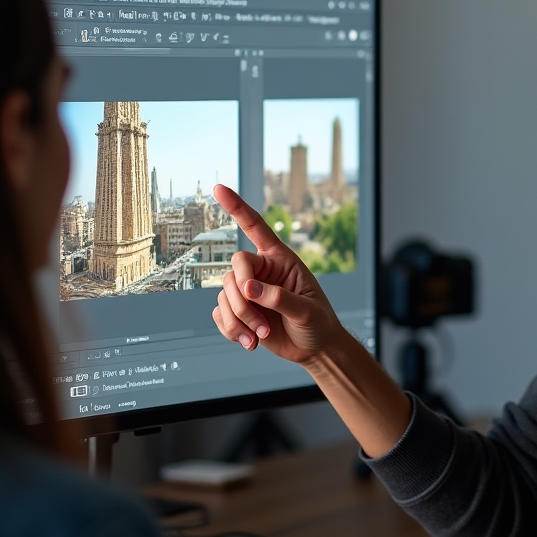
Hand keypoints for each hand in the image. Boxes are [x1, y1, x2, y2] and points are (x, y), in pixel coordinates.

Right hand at [211, 184, 341, 364]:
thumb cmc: (317, 323)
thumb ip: (280, 298)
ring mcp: (248, 291)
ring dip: (239, 320)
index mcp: (281, 259)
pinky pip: (219, 314)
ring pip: (224, 295)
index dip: (237, 207)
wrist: (314, 349)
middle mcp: (261, 271)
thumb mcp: (307, 310)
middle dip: (243, 301)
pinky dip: (231, 330)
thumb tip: (248, 288)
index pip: (256, 227)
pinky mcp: (239, 311)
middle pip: (234, 270)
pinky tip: (249, 342)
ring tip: (260, 338)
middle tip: (263, 326)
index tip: (218, 188)